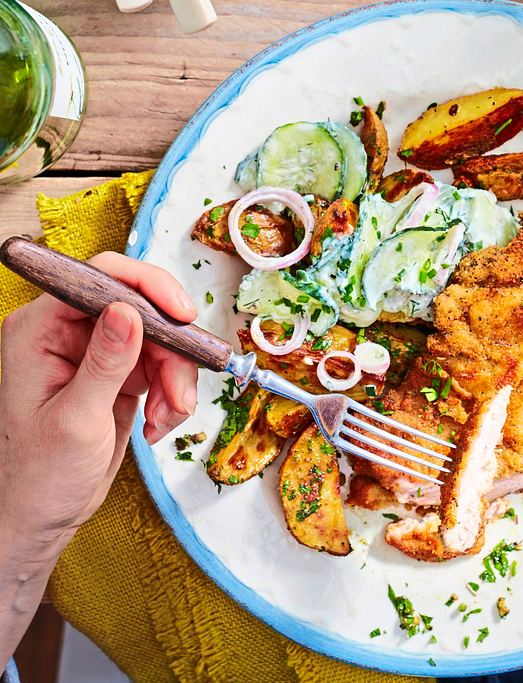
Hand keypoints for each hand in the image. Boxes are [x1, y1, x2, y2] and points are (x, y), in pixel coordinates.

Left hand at [0, 252, 199, 543]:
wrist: (42, 514)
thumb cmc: (40, 474)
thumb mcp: (76, 420)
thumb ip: (105, 362)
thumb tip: (127, 311)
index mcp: (40, 330)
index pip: (100, 279)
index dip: (147, 289)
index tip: (184, 316)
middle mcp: (67, 331)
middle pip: (142, 310)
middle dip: (171, 352)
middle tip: (179, 394)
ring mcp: (96, 351)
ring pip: (161, 340)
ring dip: (176, 380)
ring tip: (166, 418)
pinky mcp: (119, 372)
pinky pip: (163, 366)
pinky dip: (172, 394)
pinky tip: (158, 424)